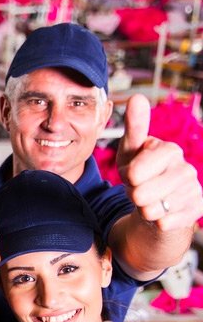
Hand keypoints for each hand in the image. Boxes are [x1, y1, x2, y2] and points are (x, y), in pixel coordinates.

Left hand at [116, 94, 202, 231]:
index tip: (133, 173)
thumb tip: (137, 98)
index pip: (134, 173)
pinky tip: (162, 212)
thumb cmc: (139, 172)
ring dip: (144, 209)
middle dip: (134, 195)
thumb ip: (134, 126)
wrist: (156, 201)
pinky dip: (156, 221)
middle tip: (140, 189)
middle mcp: (186, 169)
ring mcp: (194, 191)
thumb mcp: (129, 151)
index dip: (127, 177)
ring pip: (152, 211)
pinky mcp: (197, 211)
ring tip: (150, 199)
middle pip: (140, 194)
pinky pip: (163, 223)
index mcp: (169, 150)